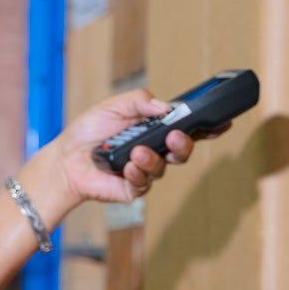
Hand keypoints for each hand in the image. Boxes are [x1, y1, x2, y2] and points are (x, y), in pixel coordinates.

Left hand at [54, 89, 228, 203]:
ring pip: (164, 167)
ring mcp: (145, 170)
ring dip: (153, 159)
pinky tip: (126, 167)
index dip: (207, 127)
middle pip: (183, 150)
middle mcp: (155, 150)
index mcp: (155, 129)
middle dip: (185, 144)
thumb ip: (140, 101)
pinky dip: (137, 174)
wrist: (66, 157)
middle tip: (175, 136)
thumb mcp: (114, 106)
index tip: (223, 122)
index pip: (187, 128)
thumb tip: (166, 107)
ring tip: (137, 152)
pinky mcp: (133, 188)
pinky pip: (144, 183)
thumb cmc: (90, 130)